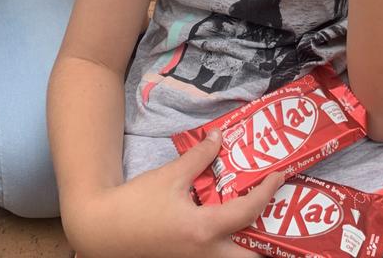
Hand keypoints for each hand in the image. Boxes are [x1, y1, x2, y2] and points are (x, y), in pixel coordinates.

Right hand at [69, 132, 283, 257]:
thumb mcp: (171, 175)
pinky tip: (230, 227)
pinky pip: (215, 255)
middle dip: (269, 244)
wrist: (101, 229)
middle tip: (281, 220)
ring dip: (248, 243)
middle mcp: (204, 255)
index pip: (247, 212)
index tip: (280, 175)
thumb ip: (200, 156)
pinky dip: (229, 243)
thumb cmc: (136, 203)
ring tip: (262, 223)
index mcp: (203, 231)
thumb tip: (220, 137)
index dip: (267, 191)